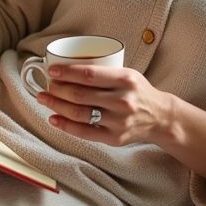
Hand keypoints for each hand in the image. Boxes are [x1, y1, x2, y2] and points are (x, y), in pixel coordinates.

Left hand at [37, 63, 172, 145]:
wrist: (160, 118)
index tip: (52, 71)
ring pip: (79, 113)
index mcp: (126, 80)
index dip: (67, 72)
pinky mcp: (114, 137)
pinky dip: (65, 125)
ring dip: (57, 105)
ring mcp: (118, 121)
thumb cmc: (138, 92)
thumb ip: (104, 72)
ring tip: (44, 99)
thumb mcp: (128, 75)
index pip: (90, 74)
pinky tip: (54, 118)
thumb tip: (68, 68)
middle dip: (57, 89)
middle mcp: (122, 101)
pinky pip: (84, 132)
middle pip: (80, 95)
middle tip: (46, 86)